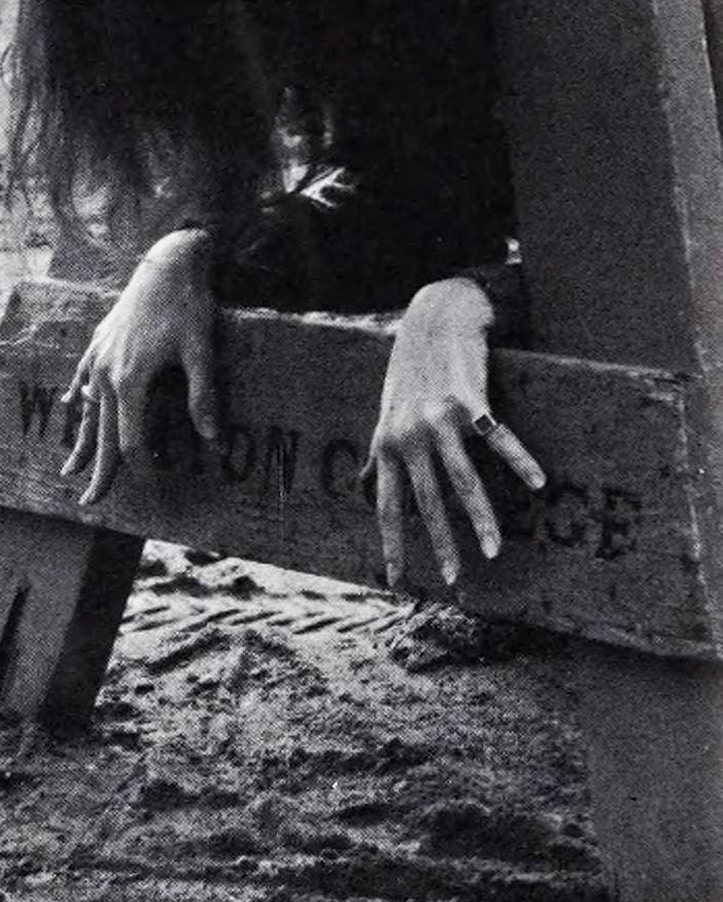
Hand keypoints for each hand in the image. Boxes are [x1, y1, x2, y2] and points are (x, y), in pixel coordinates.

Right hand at [60, 228, 215, 506]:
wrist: (167, 261)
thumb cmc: (188, 305)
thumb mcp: (201, 350)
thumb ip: (203, 396)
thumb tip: (212, 438)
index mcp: (130, 380)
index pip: (129, 439)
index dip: (138, 466)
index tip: (150, 486)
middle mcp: (106, 373)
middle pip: (101, 432)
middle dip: (98, 469)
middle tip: (91, 502)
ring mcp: (99, 356)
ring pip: (87, 408)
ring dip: (81, 439)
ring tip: (70, 468)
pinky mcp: (100, 341)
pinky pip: (83, 377)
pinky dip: (78, 396)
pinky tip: (71, 406)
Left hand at [364, 278, 544, 589]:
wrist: (434, 319)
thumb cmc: (411, 373)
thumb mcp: (386, 414)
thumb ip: (379, 455)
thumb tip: (364, 492)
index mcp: (387, 443)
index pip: (387, 505)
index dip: (392, 544)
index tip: (397, 582)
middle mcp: (410, 434)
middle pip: (428, 500)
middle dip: (442, 542)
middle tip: (454, 578)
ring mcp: (440, 417)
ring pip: (463, 478)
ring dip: (481, 518)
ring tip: (494, 548)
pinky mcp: (470, 399)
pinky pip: (498, 439)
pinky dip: (520, 461)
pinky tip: (538, 482)